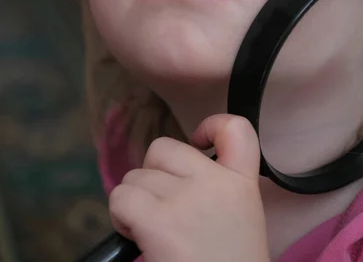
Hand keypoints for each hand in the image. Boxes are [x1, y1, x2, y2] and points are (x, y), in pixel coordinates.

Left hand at [109, 114, 269, 261]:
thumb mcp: (239, 221)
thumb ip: (218, 189)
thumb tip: (173, 176)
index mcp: (242, 184)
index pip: (237, 129)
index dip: (212, 125)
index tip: (200, 142)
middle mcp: (215, 182)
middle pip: (164, 148)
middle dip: (154, 175)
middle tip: (163, 210)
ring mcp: (186, 198)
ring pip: (136, 176)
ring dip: (136, 200)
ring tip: (152, 232)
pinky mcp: (159, 220)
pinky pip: (122, 197)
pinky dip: (120, 216)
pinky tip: (136, 237)